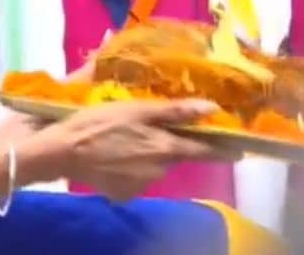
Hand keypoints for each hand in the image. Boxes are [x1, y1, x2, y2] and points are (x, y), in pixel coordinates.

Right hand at [48, 99, 235, 200]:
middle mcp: (160, 171)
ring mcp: (142, 186)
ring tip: (123, 141)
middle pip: (174, 156)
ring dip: (146, 155)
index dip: (223, 149)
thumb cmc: (101, 122)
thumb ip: (176, 111)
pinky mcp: (123, 194)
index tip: (239, 149)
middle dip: (167, 144)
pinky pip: (135, 178)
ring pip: (153, 167)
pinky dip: (129, 168)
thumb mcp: (138, 109)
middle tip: (147, 130)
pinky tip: (112, 156)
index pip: (204, 150)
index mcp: (166, 147)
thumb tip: (213, 110)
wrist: (64, 151)